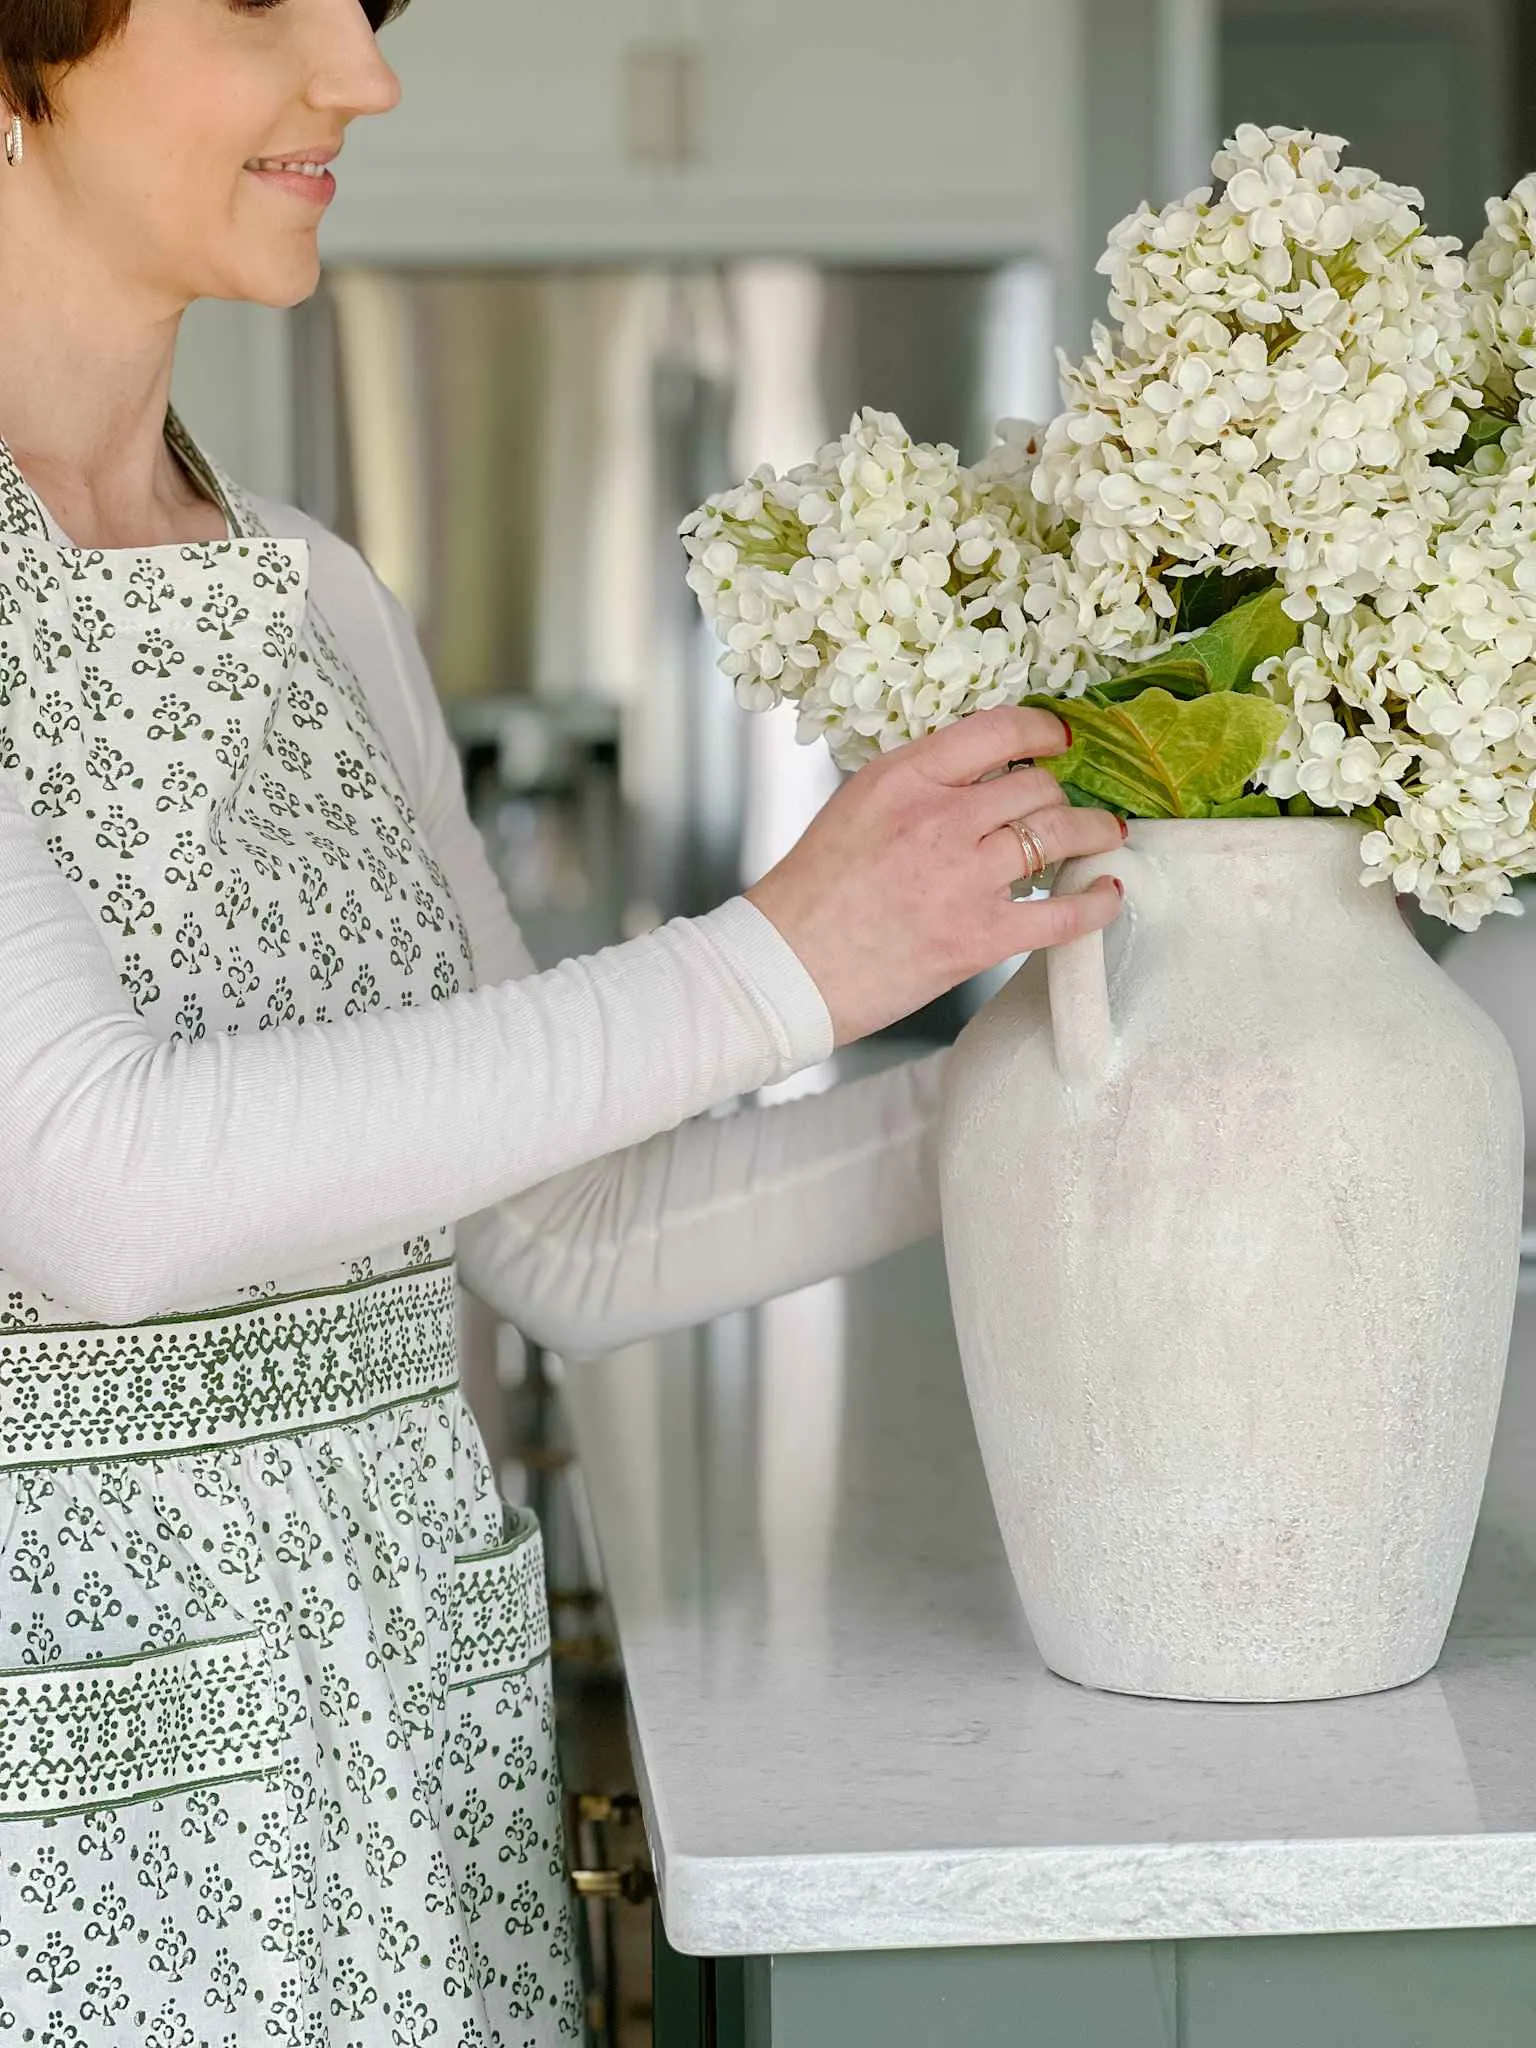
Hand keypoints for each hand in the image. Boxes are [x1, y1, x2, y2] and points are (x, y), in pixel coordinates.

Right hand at [746, 706, 1124, 1045]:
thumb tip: (978, 778)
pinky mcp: (980, 937)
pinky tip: (1108, 894)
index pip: (997, 730)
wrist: (786, 970)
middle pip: (1036, 786)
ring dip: (1093, 834)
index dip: (1044, 731)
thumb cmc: (810, 897)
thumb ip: (916, 786)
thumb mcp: (855, 808)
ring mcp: (964, 878)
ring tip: (1104, 836)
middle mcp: (939, 819)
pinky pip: (1064, 913)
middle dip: (1061, 796)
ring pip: (1059, 835)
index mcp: (903, 778)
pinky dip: (1097, 903)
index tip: (1060, 741)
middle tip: (1070, 808)